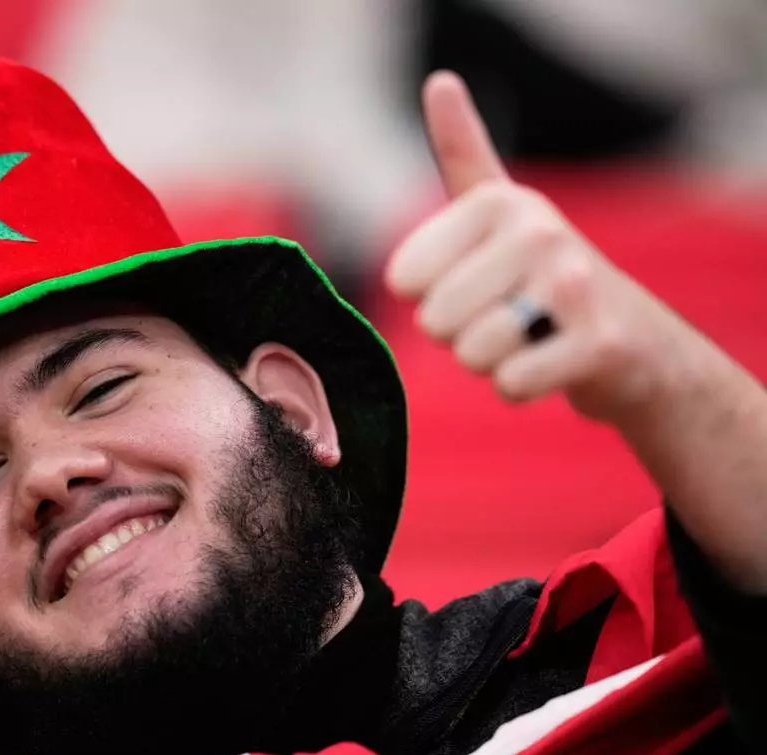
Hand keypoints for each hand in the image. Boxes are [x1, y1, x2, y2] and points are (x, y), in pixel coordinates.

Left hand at [385, 71, 704, 426]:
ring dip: (491, 361)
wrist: (635, 339)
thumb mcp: (500, 209)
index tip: (475, 282)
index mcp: (498, 202)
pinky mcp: (599, 343)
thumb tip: (439, 81)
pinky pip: (511, 384)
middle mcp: (538, 232)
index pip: (404, 279)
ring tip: (529, 336)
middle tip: (506, 316)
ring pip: (471, 354)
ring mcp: (574, 286)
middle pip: (435, 321)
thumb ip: (462, 153)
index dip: (430, 296)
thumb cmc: (543, 274)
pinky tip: (550, 362)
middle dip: (460, 334)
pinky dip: (521, 387)